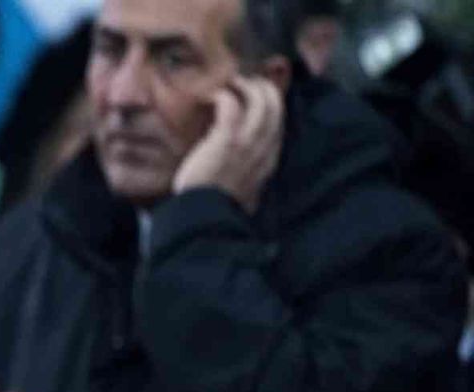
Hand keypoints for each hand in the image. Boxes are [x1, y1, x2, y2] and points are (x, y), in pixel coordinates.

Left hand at [173, 77, 283, 213]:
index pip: (280, 122)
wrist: (205, 217)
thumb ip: (248, 167)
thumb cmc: (216, 204)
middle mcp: (263, 149)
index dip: (273, 103)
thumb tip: (241, 156)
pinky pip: (232, 105)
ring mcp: (246, 143)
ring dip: (246, 86)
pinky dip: (224, 95)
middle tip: (247, 81)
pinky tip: (213, 95)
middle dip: (265, 87)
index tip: (260, 94)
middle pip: (276, 105)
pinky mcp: (226, 139)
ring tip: (232, 82)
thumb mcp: (243, 185)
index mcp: (269, 160)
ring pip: (260, 100)